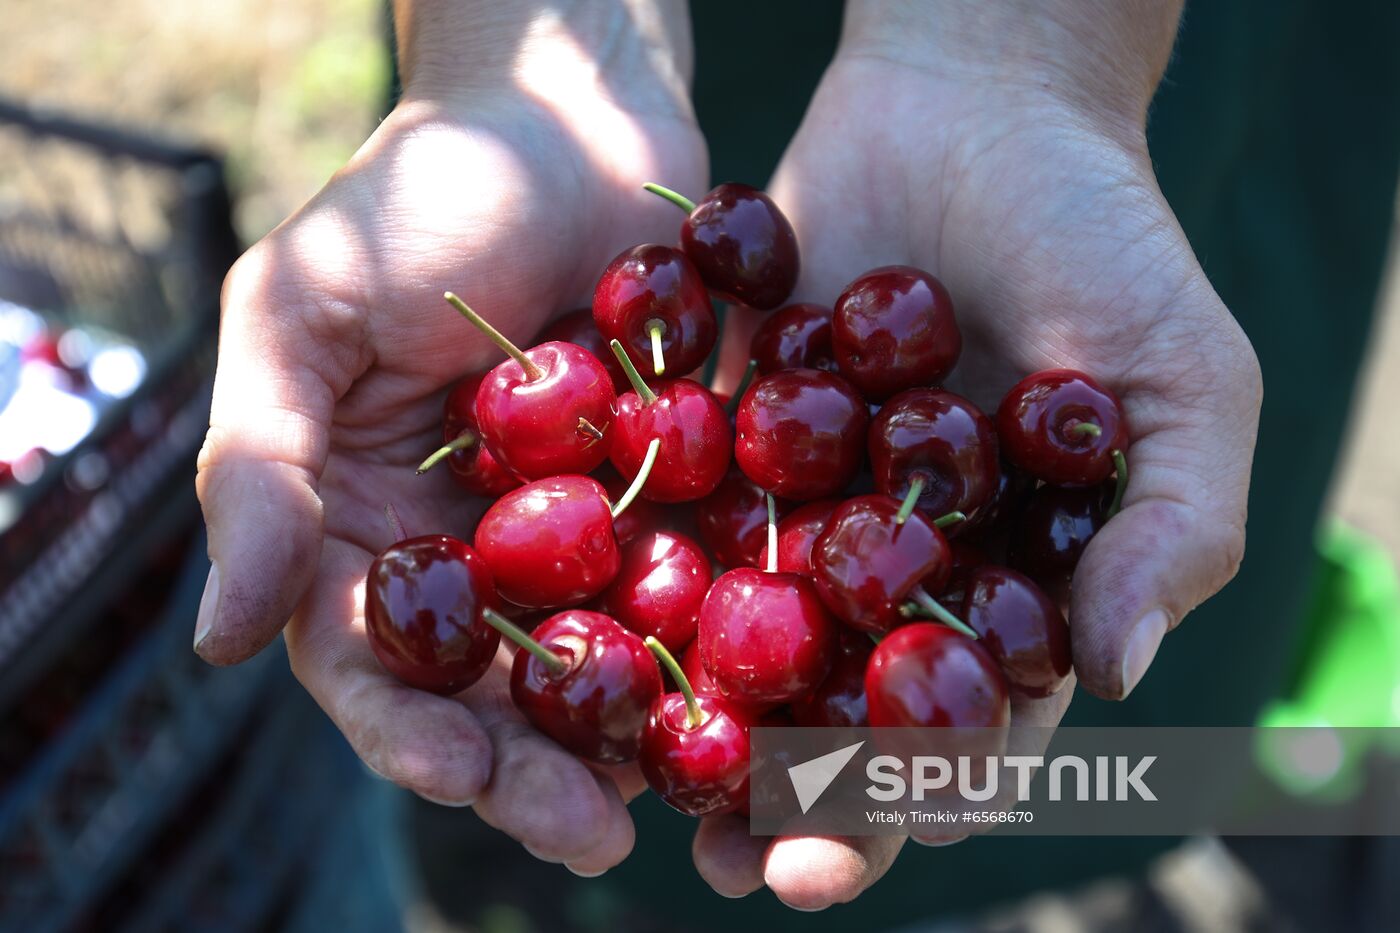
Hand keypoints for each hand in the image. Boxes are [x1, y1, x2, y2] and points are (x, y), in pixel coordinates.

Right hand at [194, 1, 704, 874]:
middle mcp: (474, 553)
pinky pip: (703, 588)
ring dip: (638, 740)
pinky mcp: (683, 500)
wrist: (570, 110)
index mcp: (367, 526)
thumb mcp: (303, 309)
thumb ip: (257, 467)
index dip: (410, 730)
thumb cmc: (419, 192)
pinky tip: (768, 704)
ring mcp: (585, 536)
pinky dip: (728, 649)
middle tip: (592, 833)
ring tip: (686, 800)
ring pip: (604, 667)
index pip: (372, 660)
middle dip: (533, 769)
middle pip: (494, 693)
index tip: (460, 773)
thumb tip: (220, 645)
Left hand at [703, 0, 1259, 907]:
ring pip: (747, 642)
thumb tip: (1118, 674)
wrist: (971, 101)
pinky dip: (639, 582)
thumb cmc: (1103, 237)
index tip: (904, 828)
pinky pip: (675, 521)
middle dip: (807, 792)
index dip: (944, 781)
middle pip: (846, 707)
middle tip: (754, 868)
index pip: (978, 716)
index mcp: (1003, 582)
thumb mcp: (1179, 375)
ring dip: (705, 725)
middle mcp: (891, 565)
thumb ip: (1168, 524)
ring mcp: (797, 507)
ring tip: (658, 795)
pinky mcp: (719, 438)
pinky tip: (596, 645)